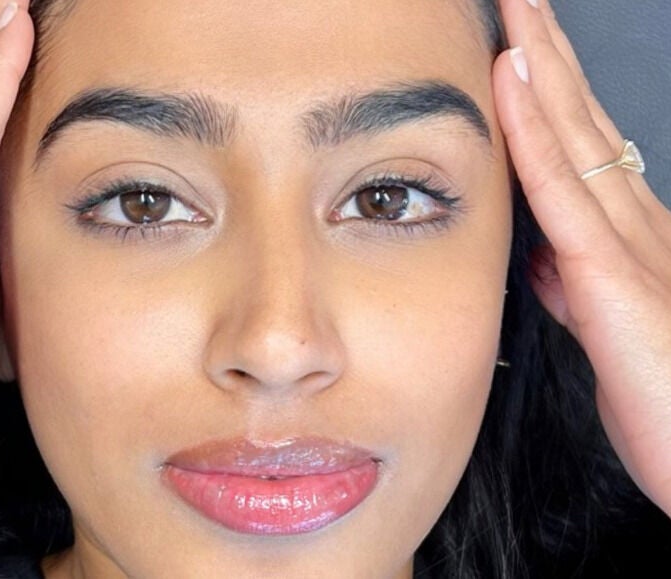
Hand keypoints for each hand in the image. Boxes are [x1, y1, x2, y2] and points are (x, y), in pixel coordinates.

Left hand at [493, 0, 670, 514]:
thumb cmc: (664, 401)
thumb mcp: (604, 330)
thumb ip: (573, 284)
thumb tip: (542, 256)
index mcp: (628, 237)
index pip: (581, 147)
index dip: (549, 94)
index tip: (519, 48)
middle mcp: (635, 224)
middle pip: (581, 122)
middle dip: (547, 56)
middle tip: (518, 1)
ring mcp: (630, 243)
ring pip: (574, 135)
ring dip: (540, 66)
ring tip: (515, 9)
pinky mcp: (613, 277)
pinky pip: (562, 186)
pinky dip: (534, 128)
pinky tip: (515, 79)